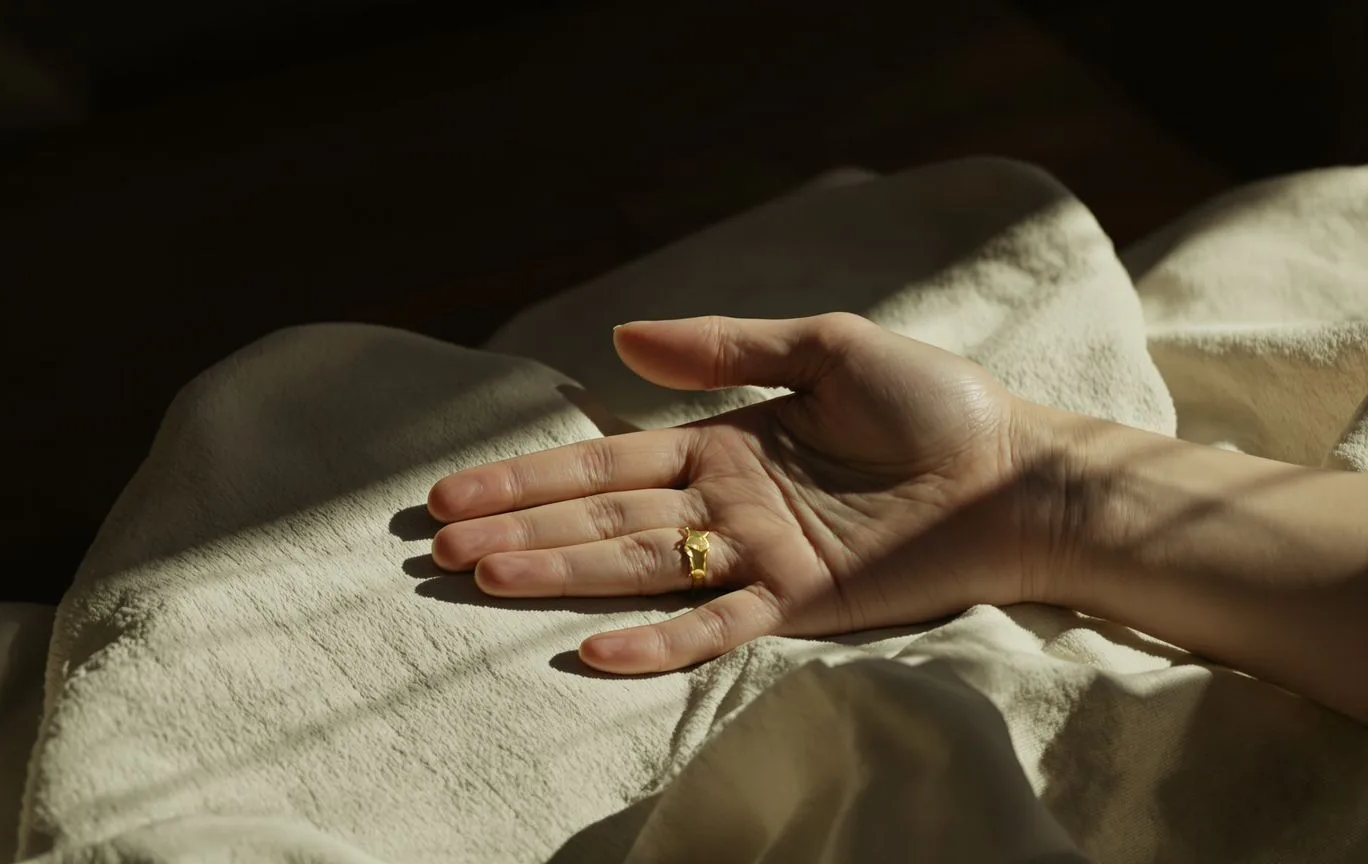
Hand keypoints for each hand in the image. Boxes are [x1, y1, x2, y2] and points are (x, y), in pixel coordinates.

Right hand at [427, 313, 1063, 673]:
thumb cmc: (932, 403)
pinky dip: (658, 643)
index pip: (604, 464)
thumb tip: (619, 341)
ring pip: (639, 566)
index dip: (528, 476)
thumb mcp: (824, 348)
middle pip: (602, 519)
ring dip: (560, 573)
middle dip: (520, 529)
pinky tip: (593, 652)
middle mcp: (725, 508)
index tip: (454, 491)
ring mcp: (758, 559)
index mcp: (721, 448)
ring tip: (482, 578)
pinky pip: (718, 628)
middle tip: (438, 545)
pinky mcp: (802, 602)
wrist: (1017, 469)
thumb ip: (725, 347)